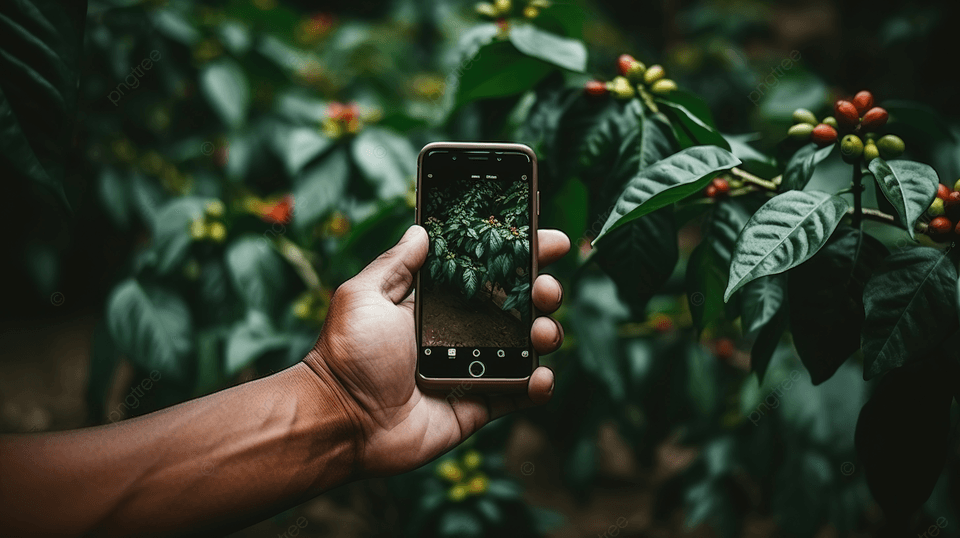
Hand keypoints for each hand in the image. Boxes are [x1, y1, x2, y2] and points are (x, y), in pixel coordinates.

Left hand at [304, 224, 568, 477]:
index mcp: (437, 304)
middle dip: (543, 291)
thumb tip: (421, 230)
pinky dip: (539, 386)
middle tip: (545, 288)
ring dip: (546, 333)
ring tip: (542, 332)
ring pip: (527, 347)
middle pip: (518, 306)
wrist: (341, 419)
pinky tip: (540, 377)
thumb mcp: (363, 296)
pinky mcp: (478, 404)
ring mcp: (473, 369)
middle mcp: (460, 333)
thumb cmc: (347, 355)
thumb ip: (395, 264)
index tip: (552, 241)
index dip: (522, 255)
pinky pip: (519, 394)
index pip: (488, 272)